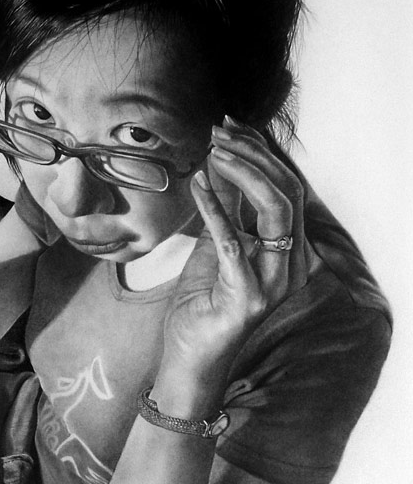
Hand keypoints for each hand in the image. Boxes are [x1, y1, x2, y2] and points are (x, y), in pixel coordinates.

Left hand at [162, 116, 308, 379]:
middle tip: (220, 134)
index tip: (233, 128)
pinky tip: (198, 183)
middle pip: (288, 192)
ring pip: (276, 209)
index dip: (263, 153)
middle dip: (254, 156)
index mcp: (288, 250)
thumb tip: (222, 159)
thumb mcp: (216, 243)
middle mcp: (291, 264)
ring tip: (213, 153)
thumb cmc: (204, 302)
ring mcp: (274, 282)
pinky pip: (234, 241)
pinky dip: (216, 208)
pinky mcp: (248, 295)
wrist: (191, 355)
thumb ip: (226, 207)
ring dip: (243, 174)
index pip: (288, 188)